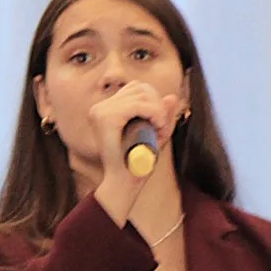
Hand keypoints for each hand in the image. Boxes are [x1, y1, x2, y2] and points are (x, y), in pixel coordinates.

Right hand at [85, 82, 182, 222]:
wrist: (123, 183)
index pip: (135, 88)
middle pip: (139, 87)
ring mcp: (100, 112)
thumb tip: (171, 97)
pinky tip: (157, 127)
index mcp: (104, 110)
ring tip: (158, 128)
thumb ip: (163, 116)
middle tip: (161, 127)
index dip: (154, 100)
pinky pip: (139, 105)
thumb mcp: (154, 135)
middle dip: (157, 104)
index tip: (159, 121)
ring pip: (141, 93)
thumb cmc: (137, 163)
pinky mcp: (106, 118)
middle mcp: (99, 108)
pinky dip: (154, 113)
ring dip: (157, 110)